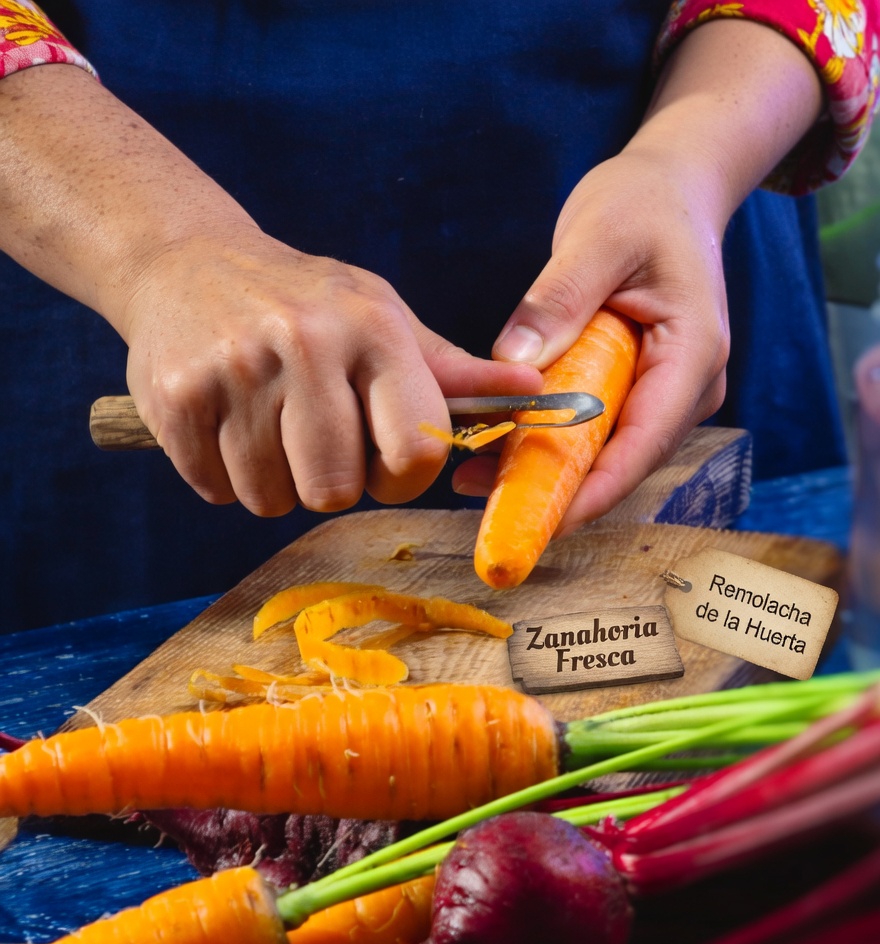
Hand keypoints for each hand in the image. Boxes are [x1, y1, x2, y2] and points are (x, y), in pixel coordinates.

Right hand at [122, 227, 541, 515]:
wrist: (185, 261)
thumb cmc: (307, 303)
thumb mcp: (385, 321)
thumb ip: (454, 373)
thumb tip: (535, 393)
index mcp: (374, 329)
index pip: (415, 453)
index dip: (403, 476)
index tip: (384, 459)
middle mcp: (305, 343)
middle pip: (335, 491)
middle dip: (330, 483)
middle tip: (315, 441)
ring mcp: (233, 370)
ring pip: (271, 500)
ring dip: (274, 482)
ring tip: (267, 426)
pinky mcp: (174, 397)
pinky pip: (217, 491)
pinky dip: (223, 476)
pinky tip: (225, 423)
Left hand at [452, 145, 729, 532]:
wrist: (671, 191)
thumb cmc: (642, 204)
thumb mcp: (596, 238)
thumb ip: (557, 302)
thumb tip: (514, 369)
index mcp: (693, 353)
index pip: (644, 444)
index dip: (593, 492)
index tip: (541, 520)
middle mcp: (690, 387)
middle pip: (624, 462)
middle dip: (558, 489)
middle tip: (484, 501)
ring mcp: (668, 393)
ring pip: (608, 454)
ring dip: (548, 471)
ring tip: (476, 477)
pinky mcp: (641, 391)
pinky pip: (598, 432)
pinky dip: (552, 444)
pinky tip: (498, 448)